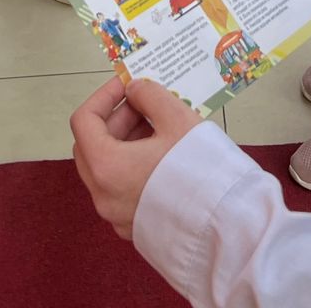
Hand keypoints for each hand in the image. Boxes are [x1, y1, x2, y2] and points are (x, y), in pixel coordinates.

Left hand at [71, 78, 201, 239]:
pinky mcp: (135, 226)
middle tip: (145, 103)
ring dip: (125, 141)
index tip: (127, 84)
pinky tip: (163, 154)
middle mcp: (103, 196)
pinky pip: (122, 188)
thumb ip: (150, 96)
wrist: (226, 222)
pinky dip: (133, 165)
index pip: (84, 120)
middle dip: (116, 118)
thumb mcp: (176, 118)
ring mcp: (117, 215)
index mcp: (106, 167)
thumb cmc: (200, 168)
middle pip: (92, 146)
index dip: (104, 95)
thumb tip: (135, 90)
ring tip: (158, 126)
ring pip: (107, 168)